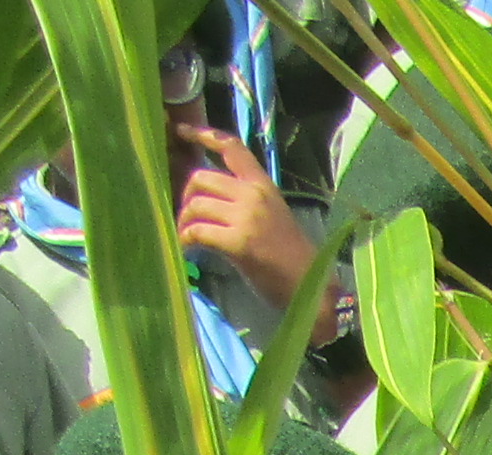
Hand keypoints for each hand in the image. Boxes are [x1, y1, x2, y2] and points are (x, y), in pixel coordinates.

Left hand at [172, 124, 318, 314]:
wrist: (310, 285)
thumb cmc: (291, 257)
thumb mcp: (272, 216)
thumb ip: (245, 201)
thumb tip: (211, 198)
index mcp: (263, 185)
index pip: (232, 148)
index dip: (204, 135)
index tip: (181, 132)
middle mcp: (254, 195)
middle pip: (202, 177)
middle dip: (186, 196)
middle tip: (186, 215)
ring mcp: (246, 217)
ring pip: (196, 204)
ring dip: (184, 220)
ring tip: (185, 236)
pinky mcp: (238, 242)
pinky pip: (198, 231)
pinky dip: (186, 239)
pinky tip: (187, 248)